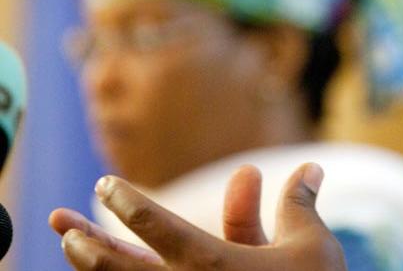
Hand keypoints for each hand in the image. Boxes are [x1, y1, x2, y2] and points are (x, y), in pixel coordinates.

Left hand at [49, 163, 346, 269]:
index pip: (156, 225)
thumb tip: (312, 167)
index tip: (106, 186)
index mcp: (214, 264)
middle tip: (64, 226)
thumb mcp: (312, 245)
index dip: (126, 202)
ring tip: (71, 251)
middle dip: (89, 245)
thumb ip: (299, 203)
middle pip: (121, 268)